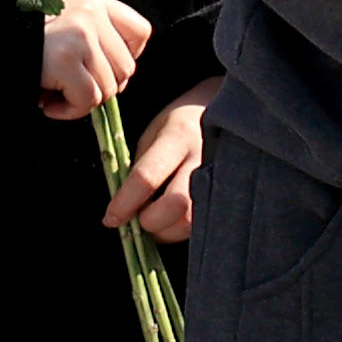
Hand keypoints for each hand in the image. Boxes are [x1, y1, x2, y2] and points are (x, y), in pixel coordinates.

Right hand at [40, 0, 149, 118]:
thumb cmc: (12, 38)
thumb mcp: (57, 22)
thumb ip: (89, 35)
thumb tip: (115, 76)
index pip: (139, 32)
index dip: (125, 59)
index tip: (99, 70)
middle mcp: (90, 11)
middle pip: (126, 66)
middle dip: (100, 86)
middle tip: (68, 88)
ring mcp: (80, 34)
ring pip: (108, 87)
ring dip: (81, 100)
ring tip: (52, 93)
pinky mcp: (64, 58)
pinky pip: (88, 99)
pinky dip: (70, 111)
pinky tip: (48, 104)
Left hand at [106, 79, 219, 241]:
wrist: (228, 112)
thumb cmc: (179, 126)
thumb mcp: (154, 137)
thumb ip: (141, 171)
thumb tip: (123, 211)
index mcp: (178, 136)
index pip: (146, 177)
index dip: (124, 203)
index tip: (111, 219)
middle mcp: (204, 157)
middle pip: (176, 205)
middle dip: (151, 222)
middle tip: (139, 218)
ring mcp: (224, 176)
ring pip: (192, 220)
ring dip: (167, 230)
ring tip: (157, 219)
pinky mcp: (231, 194)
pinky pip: (204, 222)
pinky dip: (183, 227)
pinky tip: (175, 218)